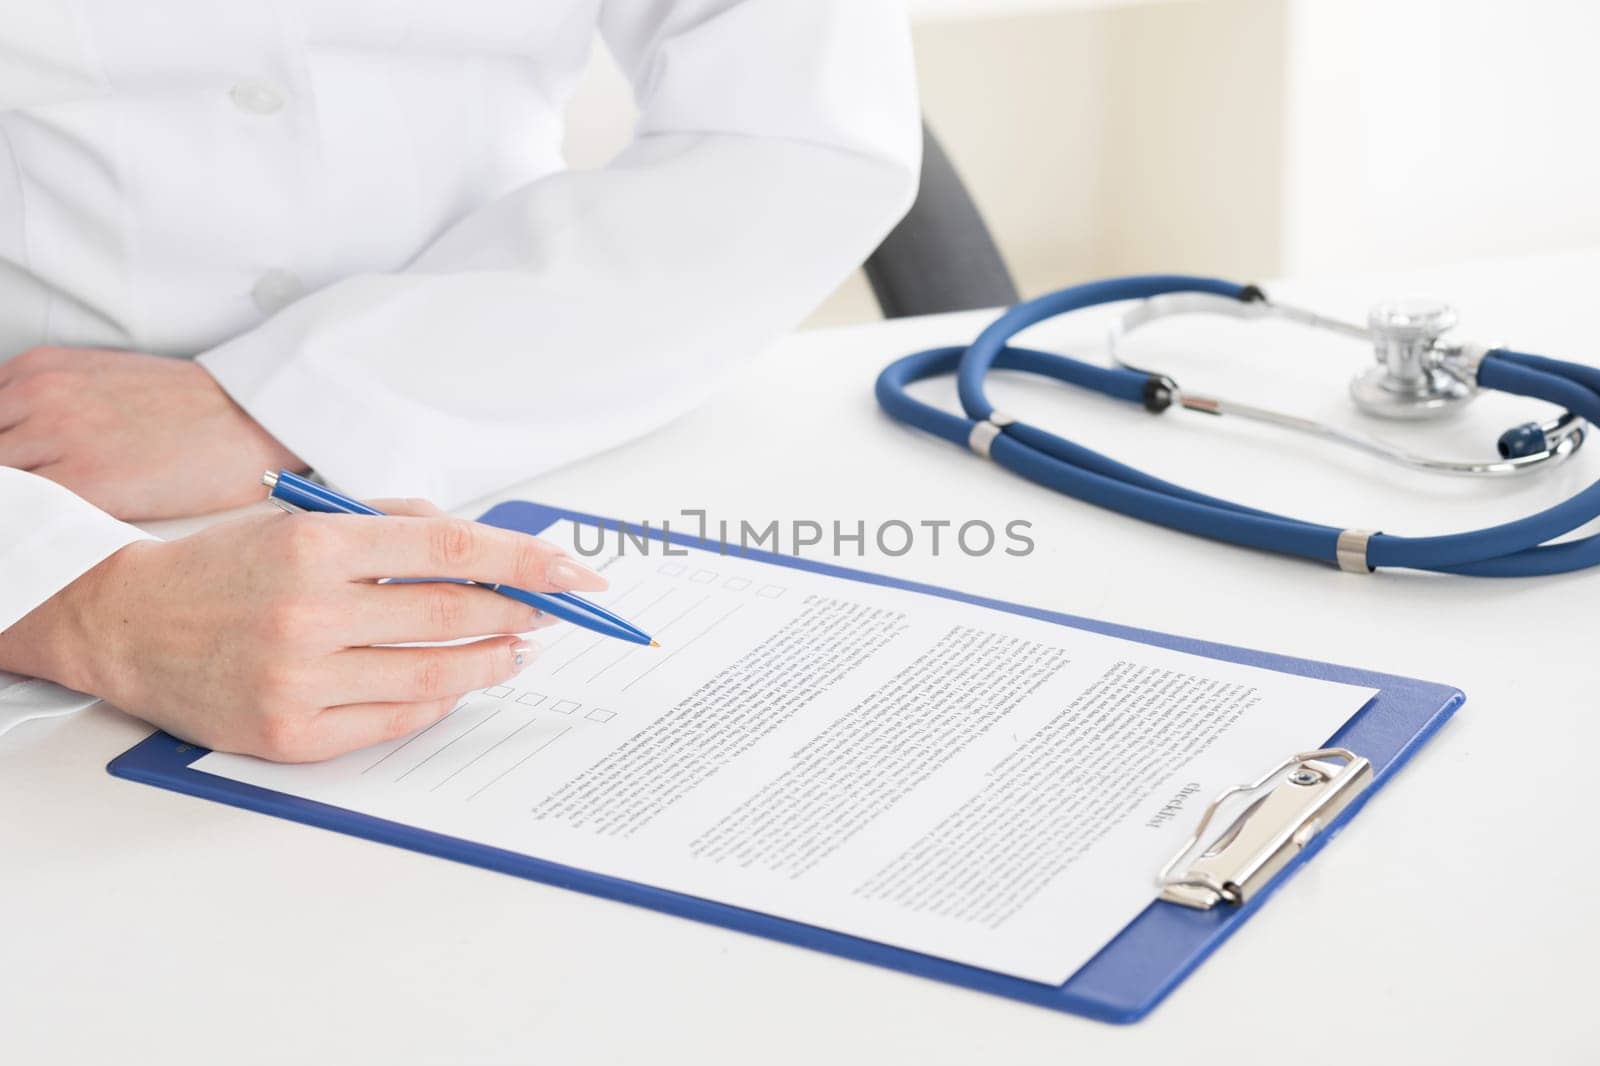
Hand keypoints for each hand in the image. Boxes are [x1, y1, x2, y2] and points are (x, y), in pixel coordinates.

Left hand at [0, 346, 305, 519]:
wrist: (254, 416)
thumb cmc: (193, 407)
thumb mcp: (104, 381)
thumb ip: (51, 404)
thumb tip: (24, 447)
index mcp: (40, 369)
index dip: (0, 456)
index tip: (18, 476)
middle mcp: (39, 397)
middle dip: (5, 479)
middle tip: (29, 500)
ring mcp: (59, 438)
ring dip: (14, 504)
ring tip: (37, 525)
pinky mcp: (86, 482)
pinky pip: (24, 511)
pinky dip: (27, 527)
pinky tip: (49, 537)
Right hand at [0, 500, 608, 760]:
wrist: (126, 623)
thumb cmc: (228, 568)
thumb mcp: (304, 520)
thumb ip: (395, 527)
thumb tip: (489, 549)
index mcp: (314, 545)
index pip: (450, 548)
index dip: (525, 561)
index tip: (575, 573)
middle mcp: (308, 613)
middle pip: (453, 615)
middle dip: (522, 613)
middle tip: (558, 612)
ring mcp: (299, 680)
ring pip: (434, 678)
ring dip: (492, 662)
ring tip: (519, 648)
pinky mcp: (290, 734)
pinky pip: (395, 723)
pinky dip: (439, 704)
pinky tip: (460, 684)